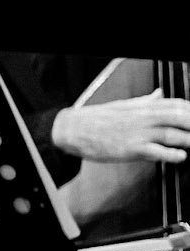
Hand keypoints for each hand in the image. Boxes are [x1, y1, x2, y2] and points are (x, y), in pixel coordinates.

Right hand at [52, 89, 189, 162]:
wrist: (73, 129)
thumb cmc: (98, 119)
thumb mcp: (124, 106)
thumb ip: (145, 101)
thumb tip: (160, 94)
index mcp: (141, 107)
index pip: (173, 104)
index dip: (189, 109)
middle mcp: (142, 117)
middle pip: (176, 116)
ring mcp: (137, 132)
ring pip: (170, 133)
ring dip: (188, 139)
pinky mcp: (131, 148)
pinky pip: (156, 151)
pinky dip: (171, 154)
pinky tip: (181, 156)